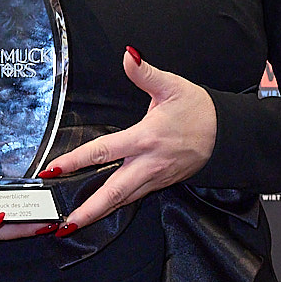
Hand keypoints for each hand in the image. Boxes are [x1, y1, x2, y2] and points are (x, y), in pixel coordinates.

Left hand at [38, 50, 216, 235]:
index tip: (53, 170)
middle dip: (87, 211)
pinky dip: (115, 206)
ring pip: (122, 201)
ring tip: (74, 225)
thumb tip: (129, 56)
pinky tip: (101, 211)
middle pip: (112, 193)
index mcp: (145, 139)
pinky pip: (133, 198)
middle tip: (62, 225)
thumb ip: (146, 73)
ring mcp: (155, 177)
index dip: (75, 161)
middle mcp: (148, 164)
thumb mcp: (172, 86)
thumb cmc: (200, 111)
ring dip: (98, 214)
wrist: (227, 134)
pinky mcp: (161, 183)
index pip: (102, 151)